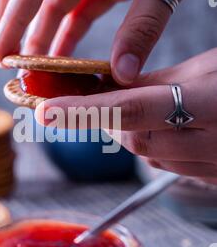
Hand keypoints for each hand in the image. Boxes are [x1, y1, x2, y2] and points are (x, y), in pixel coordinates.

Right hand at [0, 0, 216, 82]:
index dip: (13, 17)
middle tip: (3, 56)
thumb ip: (145, 25)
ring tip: (31, 66)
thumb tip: (122, 76)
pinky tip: (62, 56)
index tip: (0, 53)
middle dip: (12, 16)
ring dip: (40, 29)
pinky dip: (70, 29)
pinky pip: (80, 3)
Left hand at [35, 48, 216, 183]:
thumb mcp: (205, 68)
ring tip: (131, 107)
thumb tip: (110, 85)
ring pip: (146, 154)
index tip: (45, 110)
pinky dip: (153, 144)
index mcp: (208, 103)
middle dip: (109, 118)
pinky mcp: (211, 178)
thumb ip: (156, 82)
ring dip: (129, 131)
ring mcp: (211, 166)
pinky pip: (167, 165)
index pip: (132, 109)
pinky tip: (161, 126)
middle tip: (92, 98)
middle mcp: (208, 142)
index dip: (86, 110)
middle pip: (133, 138)